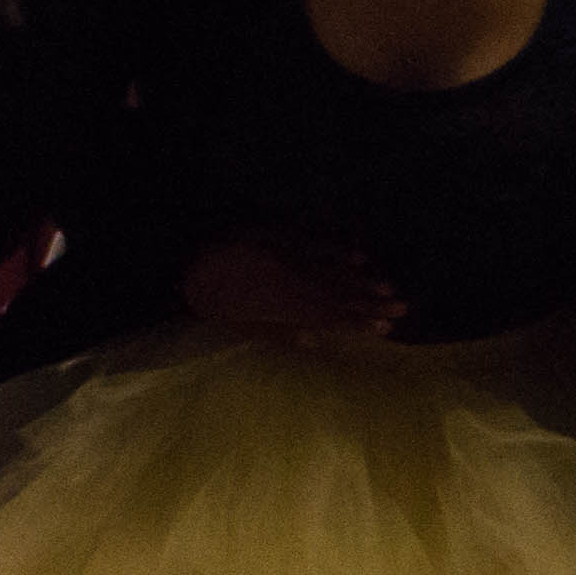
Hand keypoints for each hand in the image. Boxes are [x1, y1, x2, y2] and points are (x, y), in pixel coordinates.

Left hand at [183, 236, 399, 340]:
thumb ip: (273, 332)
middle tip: (403, 306)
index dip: (360, 321)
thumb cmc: (198, 295)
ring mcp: (287, 251)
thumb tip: (313, 341)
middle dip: (372, 300)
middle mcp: (291, 275)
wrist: (172, 248)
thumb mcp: (229, 322)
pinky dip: (339, 250)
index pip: (330, 313)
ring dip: (363, 278)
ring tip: (389, 286)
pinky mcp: (278, 233)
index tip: (387, 327)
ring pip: (333, 267)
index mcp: (281, 300)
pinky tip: (357, 256)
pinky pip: (317, 241)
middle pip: (339, 290)